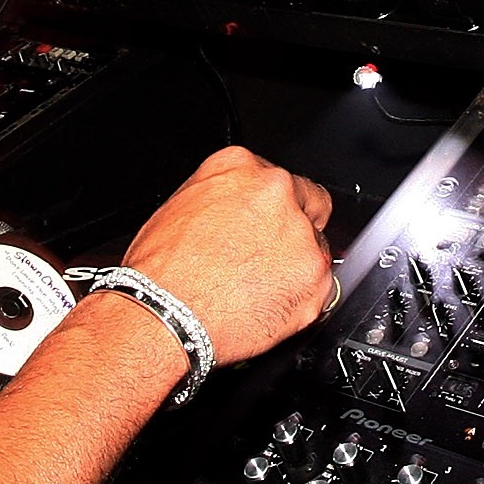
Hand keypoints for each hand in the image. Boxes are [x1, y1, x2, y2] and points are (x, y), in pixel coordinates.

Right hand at [124, 146, 335, 365]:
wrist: (164, 314)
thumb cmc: (162, 271)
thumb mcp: (182, 208)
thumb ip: (225, 200)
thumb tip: (239, 213)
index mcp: (241, 169)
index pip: (278, 180)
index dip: (272, 209)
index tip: (265, 225)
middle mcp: (276, 194)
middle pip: (307, 207)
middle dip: (292, 232)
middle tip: (264, 259)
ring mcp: (300, 236)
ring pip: (315, 249)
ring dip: (295, 267)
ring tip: (256, 288)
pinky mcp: (315, 277)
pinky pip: (321, 288)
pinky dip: (300, 299)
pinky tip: (267, 305)